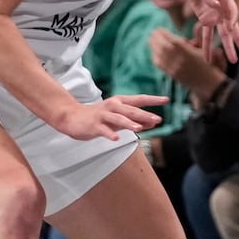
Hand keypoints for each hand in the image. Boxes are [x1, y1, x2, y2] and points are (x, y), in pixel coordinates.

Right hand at [51, 94, 165, 141]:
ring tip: (139, 127)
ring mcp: (102, 115)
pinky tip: (116, 139)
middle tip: (158, 119)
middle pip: (131, 110)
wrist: (72, 118)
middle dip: (144, 114)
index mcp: (119, 103)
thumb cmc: (99, 118)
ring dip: (128, 123)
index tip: (166, 99)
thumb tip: (153, 122)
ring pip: (117, 119)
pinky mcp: (94, 125)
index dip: (153, 100)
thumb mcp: (119, 119)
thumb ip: (135, 120)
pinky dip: (110, 134)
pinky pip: (103, 130)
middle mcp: (112, 106)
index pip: (139, 100)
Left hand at [148, 29, 221, 94]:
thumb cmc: (210, 65)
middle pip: (163, 47)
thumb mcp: (206, 49)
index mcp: (189, 53)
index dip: (164, 34)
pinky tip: (154, 52)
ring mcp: (175, 68)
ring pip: (160, 56)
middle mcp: (180, 60)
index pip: (172, 41)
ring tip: (151, 39)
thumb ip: (200, 36)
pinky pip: (160, 65)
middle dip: (157, 38)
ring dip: (154, 46)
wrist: (210, 85)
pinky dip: (155, 56)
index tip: (160, 28)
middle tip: (153, 32)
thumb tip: (198, 24)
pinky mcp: (172, 75)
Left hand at [179, 0, 238, 63]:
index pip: (231, 12)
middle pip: (232, 28)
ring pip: (222, 35)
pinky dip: (206, 45)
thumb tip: (215, 9)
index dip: (231, 20)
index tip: (230, 28)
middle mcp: (224, 10)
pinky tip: (207, 57)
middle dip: (238, 41)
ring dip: (227, 47)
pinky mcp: (205, 19)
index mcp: (228, 0)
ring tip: (234, 60)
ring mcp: (216, 16)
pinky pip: (207, 34)